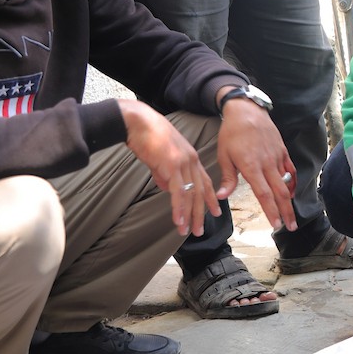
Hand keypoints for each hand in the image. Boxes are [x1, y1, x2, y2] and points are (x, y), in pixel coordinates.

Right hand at [119, 100, 220, 236]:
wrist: (137, 122)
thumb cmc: (146, 137)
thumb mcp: (160, 158)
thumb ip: (164, 174)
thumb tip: (166, 188)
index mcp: (191, 158)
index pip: (205, 182)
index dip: (211, 198)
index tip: (215, 212)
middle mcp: (191, 161)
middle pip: (200, 192)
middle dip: (200, 213)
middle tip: (200, 230)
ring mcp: (183, 163)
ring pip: (191, 195)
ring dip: (189, 215)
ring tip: (187, 231)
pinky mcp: (172, 166)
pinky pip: (178, 192)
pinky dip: (178, 208)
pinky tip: (178, 220)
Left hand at [215, 97, 297, 231]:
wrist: (247, 111)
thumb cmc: (231, 133)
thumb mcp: (224, 155)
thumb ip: (228, 178)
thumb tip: (221, 197)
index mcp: (251, 167)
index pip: (264, 194)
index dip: (271, 211)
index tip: (276, 224)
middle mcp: (267, 164)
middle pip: (280, 193)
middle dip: (286, 212)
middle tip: (290, 227)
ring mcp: (277, 157)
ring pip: (287, 183)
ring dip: (290, 201)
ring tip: (291, 215)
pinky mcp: (282, 151)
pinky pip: (291, 170)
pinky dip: (293, 182)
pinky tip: (292, 192)